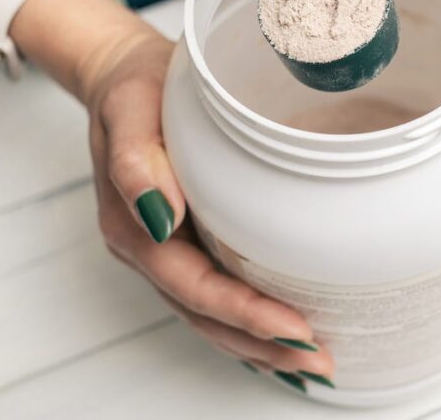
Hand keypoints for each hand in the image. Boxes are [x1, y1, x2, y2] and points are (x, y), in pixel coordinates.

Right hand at [79, 29, 334, 383]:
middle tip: (319, 365)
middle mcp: (148, 249)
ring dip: (258, 345)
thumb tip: (160, 216)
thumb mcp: (129, 108)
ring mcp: (164, 250)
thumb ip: (136, 161)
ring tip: (309, 366)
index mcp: (134, 227)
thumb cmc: (132, 88)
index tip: (295, 330)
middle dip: (262, 345)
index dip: (244, 313)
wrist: (121, 75)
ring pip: (210, 315)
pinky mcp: (183, 242)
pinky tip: (276, 338)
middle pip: (206, 315)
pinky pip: (213, 294)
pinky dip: (246, 323)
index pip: (195, 287)